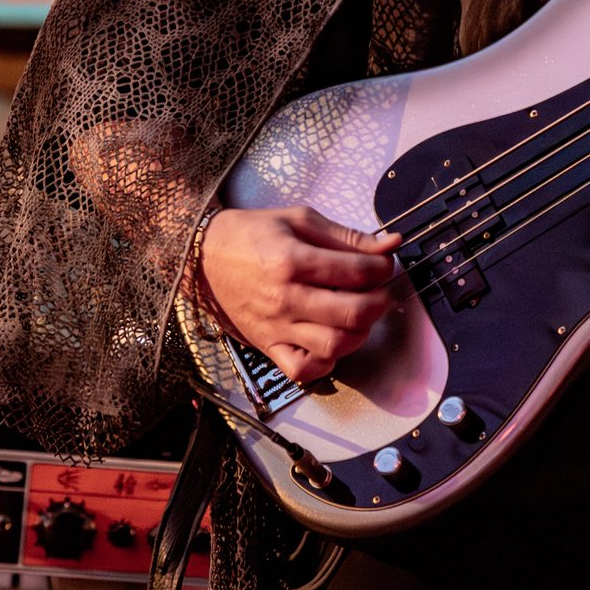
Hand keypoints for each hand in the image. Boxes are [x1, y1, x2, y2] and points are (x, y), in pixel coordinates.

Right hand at [197, 205, 401, 383]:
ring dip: (360, 333)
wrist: (201, 258)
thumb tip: (389, 244)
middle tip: (381, 291)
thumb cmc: (249, 235)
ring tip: (359, 315)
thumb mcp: (299, 220)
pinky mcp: (267, 346)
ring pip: (334, 346)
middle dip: (380, 302)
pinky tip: (332, 340)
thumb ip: (347, 236)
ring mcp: (276, 327)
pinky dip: (326, 362)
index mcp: (292, 261)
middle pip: (353, 313)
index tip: (384, 263)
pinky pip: (303, 370)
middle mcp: (285, 299)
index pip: (357, 271)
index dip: (382, 267)